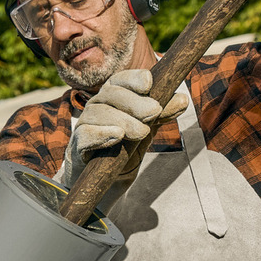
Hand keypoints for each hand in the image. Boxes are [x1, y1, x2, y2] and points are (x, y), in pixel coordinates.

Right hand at [72, 69, 187, 155]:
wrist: (105, 181)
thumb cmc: (124, 149)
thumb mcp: (147, 130)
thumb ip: (161, 114)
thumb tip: (182, 99)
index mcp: (112, 98)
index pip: (119, 80)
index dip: (133, 79)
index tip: (149, 84)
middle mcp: (96, 107)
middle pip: (110, 94)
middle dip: (133, 102)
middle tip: (154, 112)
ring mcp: (85, 126)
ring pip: (97, 113)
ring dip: (122, 120)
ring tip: (142, 131)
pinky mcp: (77, 147)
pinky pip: (84, 135)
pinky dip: (100, 134)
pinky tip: (117, 136)